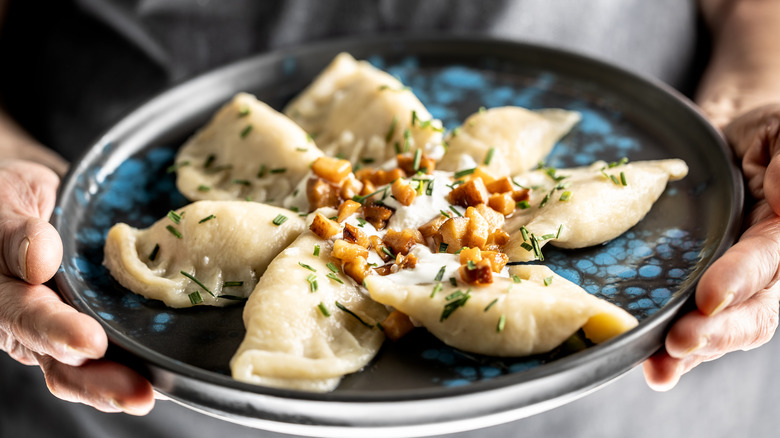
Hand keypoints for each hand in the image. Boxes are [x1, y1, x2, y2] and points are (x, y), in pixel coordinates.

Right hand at [0, 159, 154, 413]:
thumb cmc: (11, 197)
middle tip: (137, 395)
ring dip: (117, 386)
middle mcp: (27, 321)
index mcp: (2, 292)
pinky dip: (130, 367)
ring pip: (82, 370)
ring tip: (149, 396)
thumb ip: (17, 233)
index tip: (92, 344)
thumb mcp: (9, 200)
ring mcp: (56, 330)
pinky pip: (106, 355)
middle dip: (99, 382)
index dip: (59, 333)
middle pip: (58, 363)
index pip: (28, 319)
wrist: (25, 202)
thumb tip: (39, 261)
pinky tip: (158, 377)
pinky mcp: (84, 326)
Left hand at [643, 104, 779, 389]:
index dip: (741, 279)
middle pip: (756, 311)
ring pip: (729, 328)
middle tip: (679, 342)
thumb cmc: (763, 137)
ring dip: (697, 350)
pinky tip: (658, 369)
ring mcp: (744, 284)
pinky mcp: (713, 292)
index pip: (770, 261)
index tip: (709, 297)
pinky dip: (681, 352)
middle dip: (718, 331)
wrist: (728, 144)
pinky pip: (703, 326)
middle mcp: (773, 266)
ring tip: (662, 365)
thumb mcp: (779, 135)